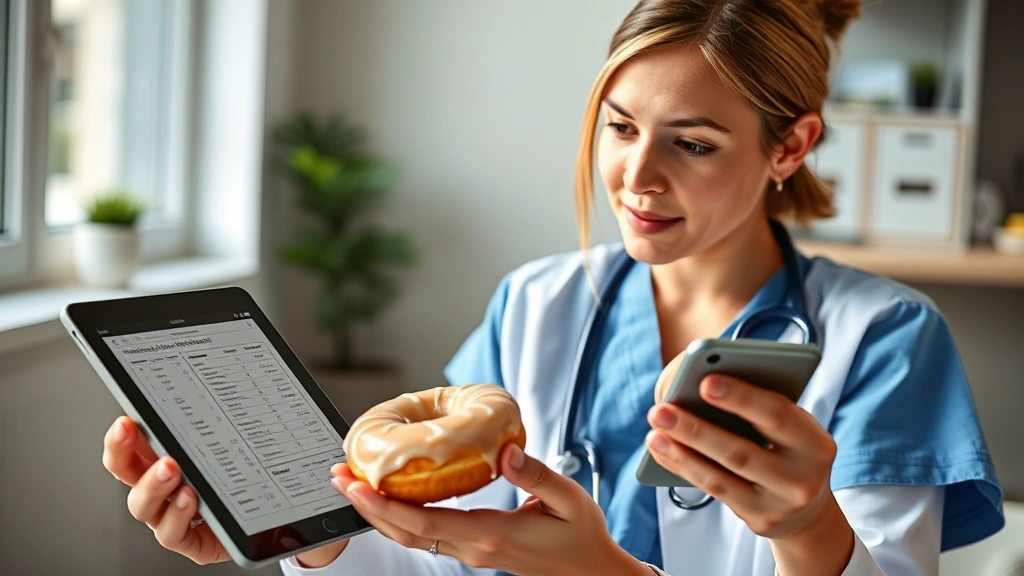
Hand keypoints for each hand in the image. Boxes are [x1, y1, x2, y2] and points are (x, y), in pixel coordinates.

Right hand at [101, 416, 347, 566]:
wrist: (292, 508)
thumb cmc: (267, 462)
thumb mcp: (258, 425)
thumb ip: (243, 401)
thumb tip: (237, 357)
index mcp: (173, 451)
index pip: (134, 441)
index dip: (122, 433)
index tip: (125, 417)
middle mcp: (166, 483)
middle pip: (125, 470)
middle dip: (121, 450)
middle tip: (131, 430)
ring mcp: (176, 514)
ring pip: (143, 506)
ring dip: (152, 485)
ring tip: (172, 468)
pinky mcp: (195, 542)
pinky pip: (172, 535)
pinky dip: (176, 517)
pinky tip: (190, 499)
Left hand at [331, 443, 650, 575]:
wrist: (590, 573)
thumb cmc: (581, 536)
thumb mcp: (570, 499)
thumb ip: (536, 475)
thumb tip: (505, 452)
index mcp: (492, 535)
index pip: (426, 523)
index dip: (386, 505)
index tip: (359, 485)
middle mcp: (474, 547)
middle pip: (406, 532)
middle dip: (368, 506)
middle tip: (339, 478)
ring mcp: (471, 552)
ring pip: (412, 537)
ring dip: (379, 512)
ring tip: (354, 485)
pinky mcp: (474, 549)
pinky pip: (427, 535)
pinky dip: (401, 517)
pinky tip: (391, 497)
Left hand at [645, 375, 841, 540]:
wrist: (808, 509)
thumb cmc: (789, 447)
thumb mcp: (792, 426)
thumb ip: (761, 407)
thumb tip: (702, 387)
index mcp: (815, 443)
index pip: (776, 415)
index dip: (740, 398)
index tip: (704, 381)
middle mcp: (802, 477)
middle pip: (741, 452)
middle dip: (696, 429)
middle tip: (660, 409)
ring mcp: (779, 504)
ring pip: (721, 477)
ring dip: (680, 453)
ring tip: (653, 431)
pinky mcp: (759, 520)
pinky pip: (714, 491)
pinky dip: (683, 468)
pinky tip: (661, 450)